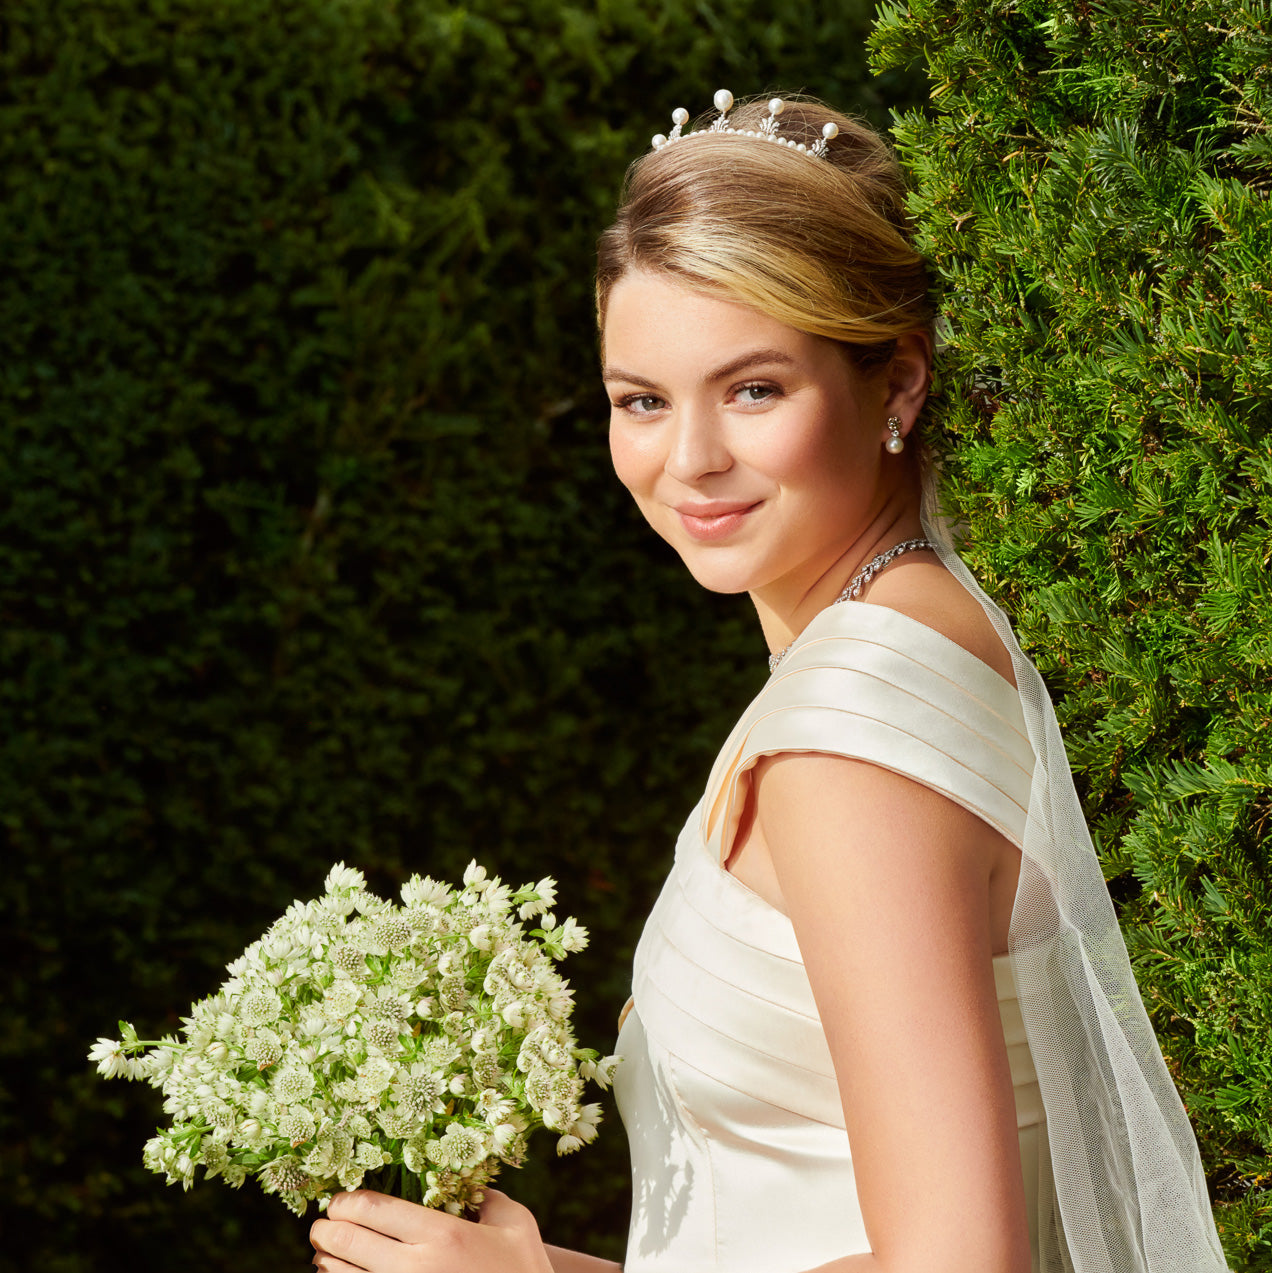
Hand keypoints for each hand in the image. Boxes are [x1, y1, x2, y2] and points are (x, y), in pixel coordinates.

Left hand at [310, 1188, 554, 1272]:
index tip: (339, 1200)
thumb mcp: (516, 1225)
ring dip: (327, 1262)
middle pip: (348, 1242)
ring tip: (326, 1253)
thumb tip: (468, 1184)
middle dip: (327, 1230)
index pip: (374, 1209)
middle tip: (322, 1225)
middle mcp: (414, 1267)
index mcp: (442, 1234)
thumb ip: (489, 1198)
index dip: (347, 1201)